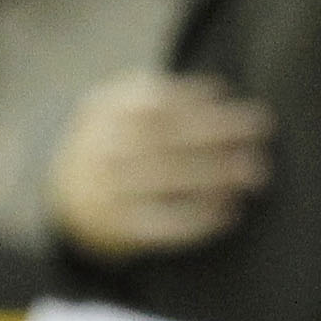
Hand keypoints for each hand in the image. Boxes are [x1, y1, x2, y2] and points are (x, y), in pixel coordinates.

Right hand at [48, 72, 274, 261]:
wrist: (58, 192)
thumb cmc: (116, 138)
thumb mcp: (119, 103)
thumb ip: (158, 94)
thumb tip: (215, 94)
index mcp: (108, 111)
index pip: (157, 101)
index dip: (201, 101)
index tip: (239, 101)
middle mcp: (104, 148)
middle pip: (167, 138)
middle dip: (219, 133)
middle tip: (262, 132)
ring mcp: (108, 189)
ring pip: (166, 180)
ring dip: (216, 175)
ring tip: (255, 172)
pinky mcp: (117, 226)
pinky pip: (161, 224)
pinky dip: (200, 219)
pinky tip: (229, 211)